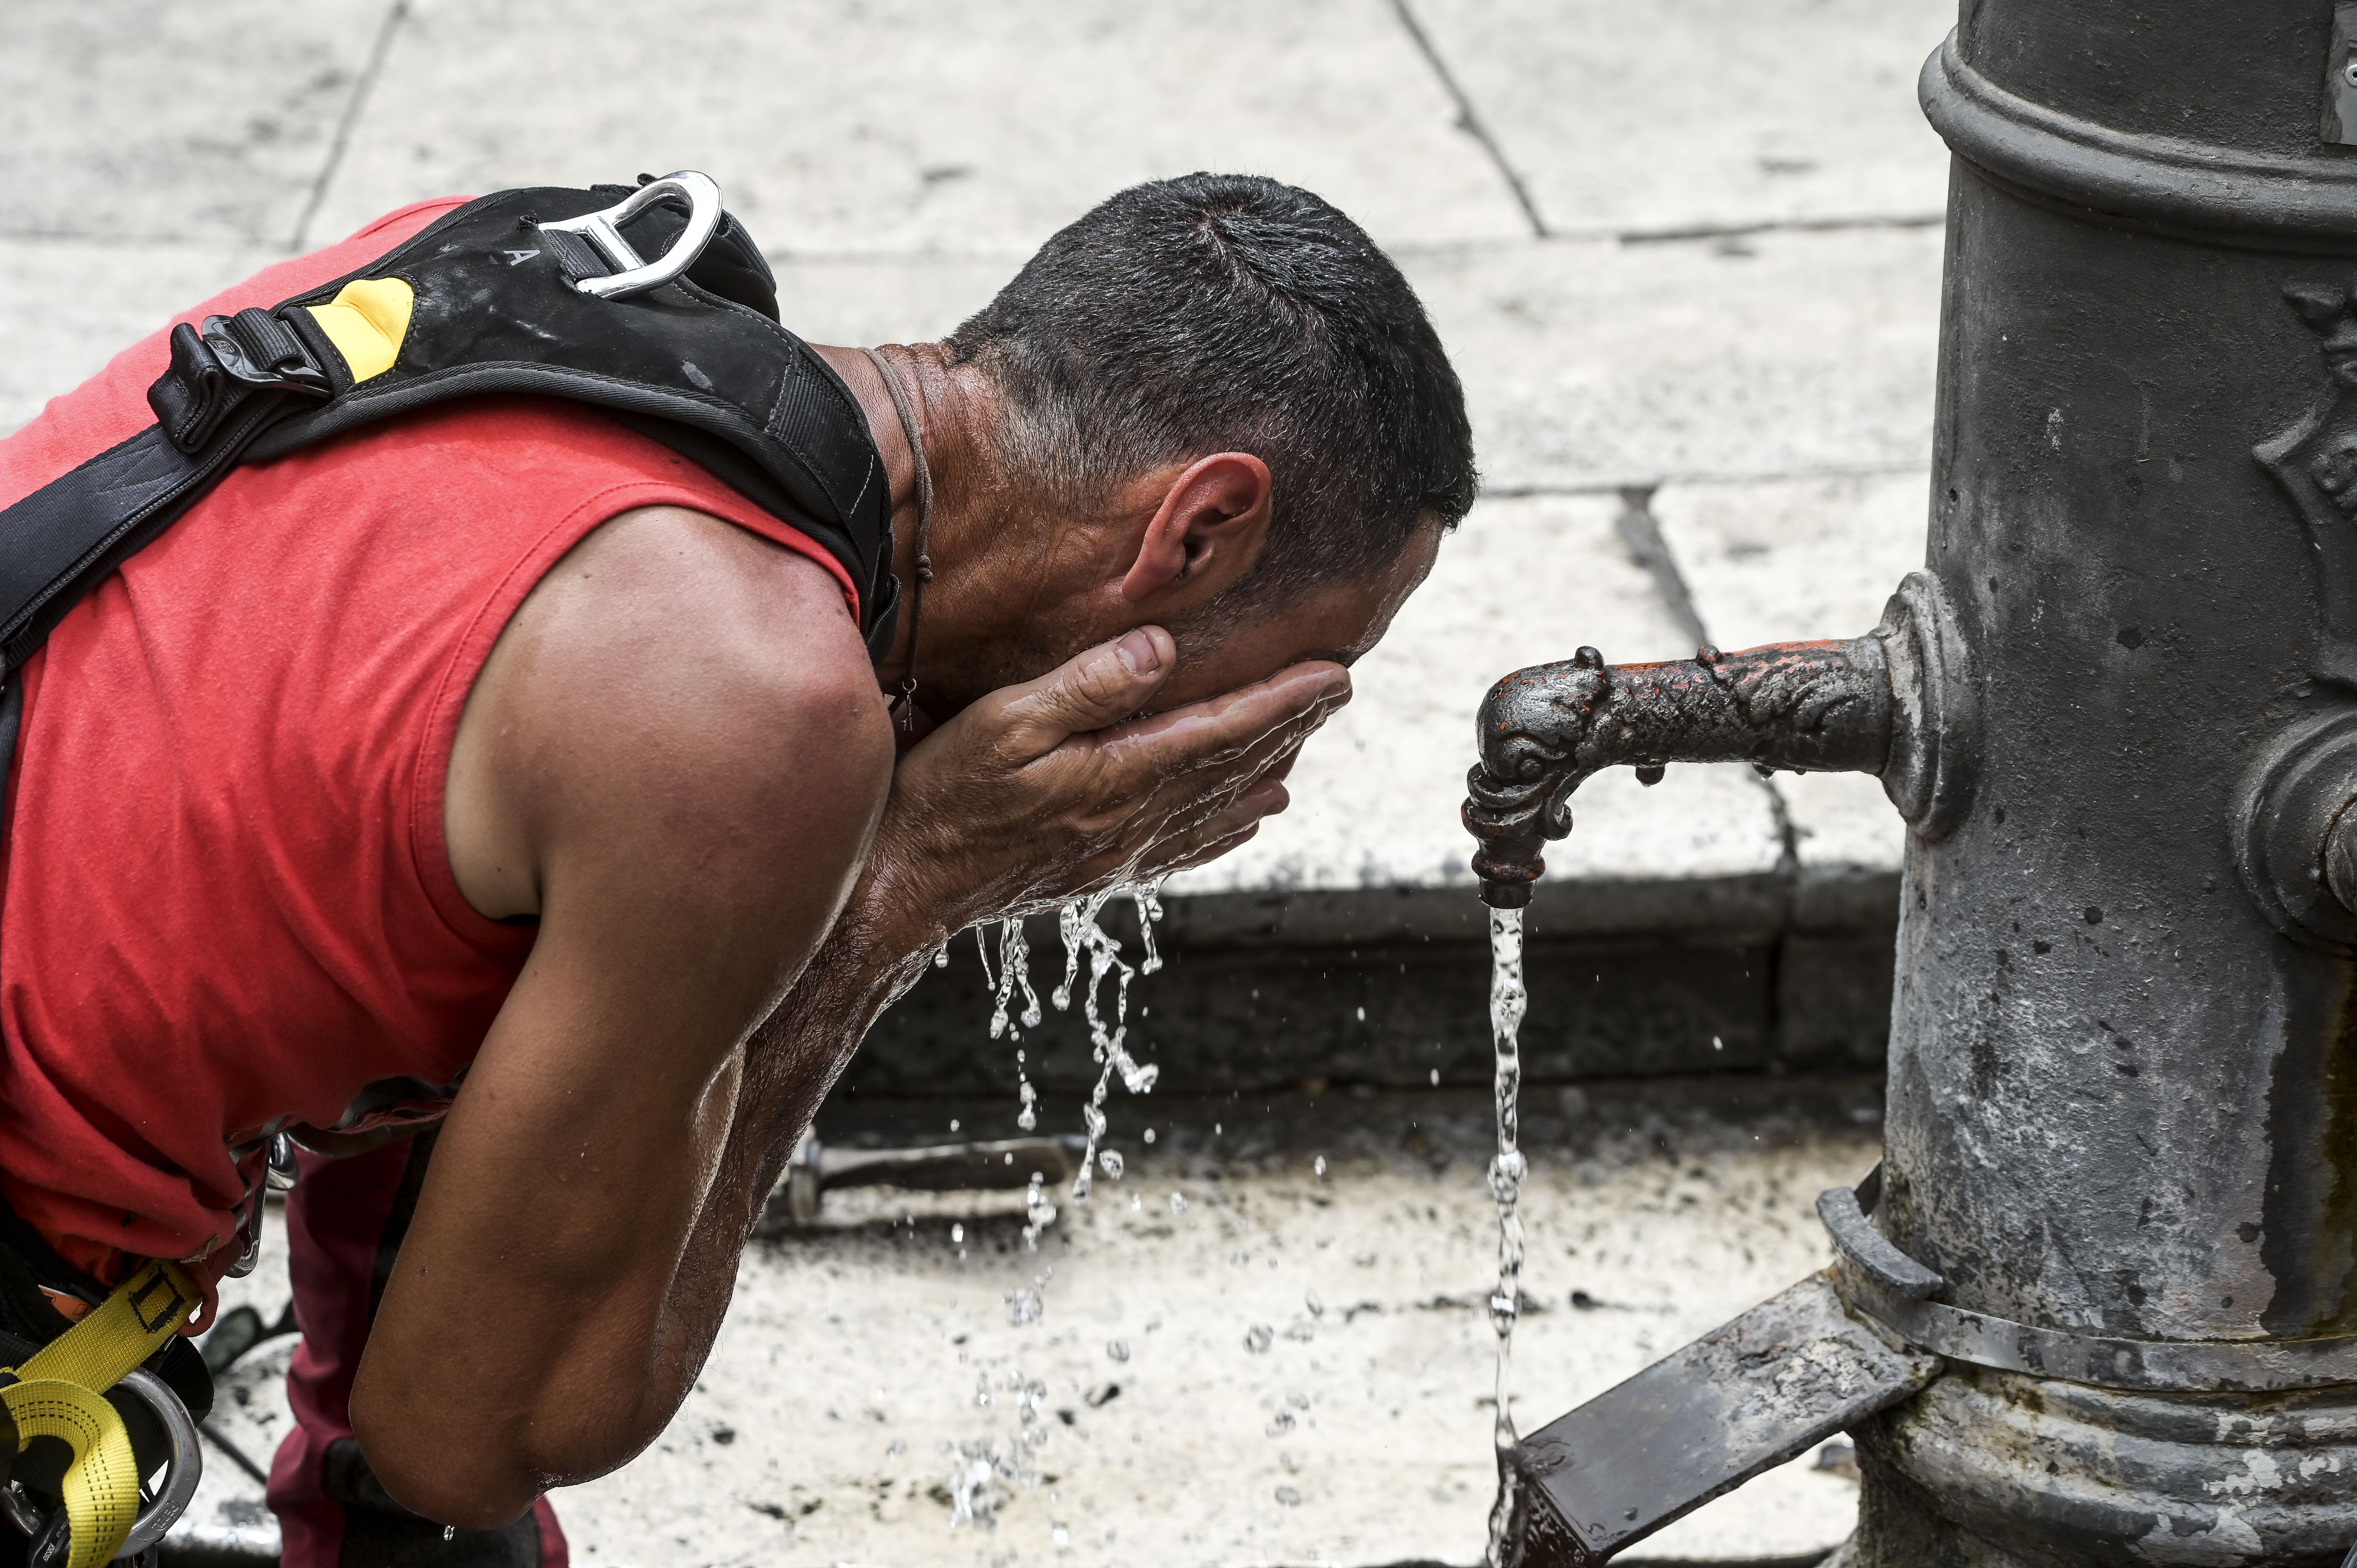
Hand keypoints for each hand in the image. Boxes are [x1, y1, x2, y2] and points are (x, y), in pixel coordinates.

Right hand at [864, 627, 1348, 938]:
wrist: (899, 890)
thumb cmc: (941, 796)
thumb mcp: (1003, 723)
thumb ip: (1086, 687)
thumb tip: (1163, 650)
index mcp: (1118, 777)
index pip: (1223, 730)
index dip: (1284, 701)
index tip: (1335, 675)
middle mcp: (1133, 821)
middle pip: (1232, 767)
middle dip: (1290, 726)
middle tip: (1338, 690)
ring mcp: (1118, 853)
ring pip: (1217, 806)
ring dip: (1267, 769)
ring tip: (1304, 742)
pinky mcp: (1098, 871)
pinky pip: (1184, 846)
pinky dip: (1227, 826)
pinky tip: (1248, 817)